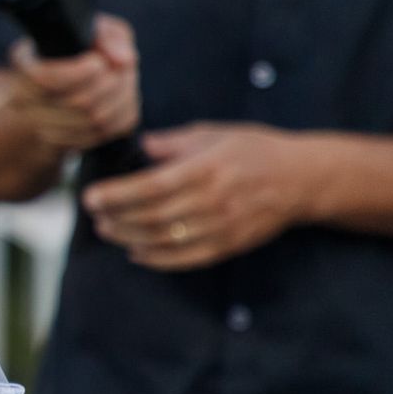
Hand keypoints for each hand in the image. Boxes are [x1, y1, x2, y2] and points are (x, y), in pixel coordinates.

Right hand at [8, 14, 140, 152]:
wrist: (62, 80)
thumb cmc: (77, 47)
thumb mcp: (89, 29)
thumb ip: (107, 36)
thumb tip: (124, 61)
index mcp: (25, 69)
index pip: (46, 80)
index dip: (80, 72)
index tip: (99, 61)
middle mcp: (26, 103)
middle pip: (79, 103)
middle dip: (113, 84)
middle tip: (125, 69)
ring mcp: (43, 128)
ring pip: (94, 122)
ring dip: (122, 99)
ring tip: (128, 80)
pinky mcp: (66, 141)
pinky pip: (102, 134)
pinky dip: (120, 116)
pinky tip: (123, 99)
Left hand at [82, 124, 309, 270]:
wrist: (302, 179)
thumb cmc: (252, 150)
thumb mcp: (212, 133)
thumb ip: (172, 142)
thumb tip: (140, 145)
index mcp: (207, 168)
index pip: (152, 187)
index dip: (116, 195)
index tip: (90, 196)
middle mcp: (215, 200)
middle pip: (153, 217)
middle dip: (116, 218)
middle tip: (94, 214)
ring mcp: (224, 226)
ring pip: (166, 241)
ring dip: (130, 239)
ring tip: (108, 230)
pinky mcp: (230, 245)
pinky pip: (187, 258)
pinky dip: (157, 260)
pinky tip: (135, 252)